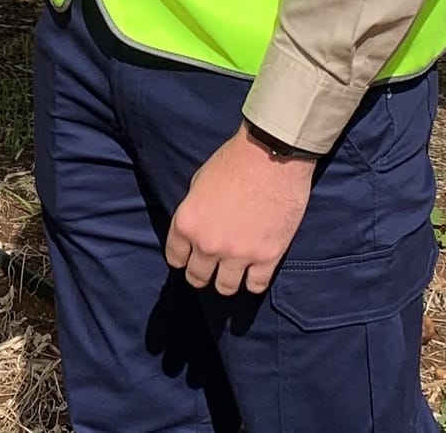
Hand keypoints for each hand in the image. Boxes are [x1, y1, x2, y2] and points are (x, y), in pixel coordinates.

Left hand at [164, 126, 316, 295]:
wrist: (271, 157)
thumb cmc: (233, 163)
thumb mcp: (198, 184)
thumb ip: (194, 213)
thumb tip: (197, 230)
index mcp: (187, 224)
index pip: (175, 257)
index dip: (181, 259)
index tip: (187, 259)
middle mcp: (208, 244)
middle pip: (197, 277)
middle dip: (200, 274)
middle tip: (208, 270)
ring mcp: (238, 254)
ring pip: (225, 288)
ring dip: (226, 282)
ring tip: (230, 274)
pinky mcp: (267, 257)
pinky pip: (255, 286)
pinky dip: (253, 282)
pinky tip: (253, 274)